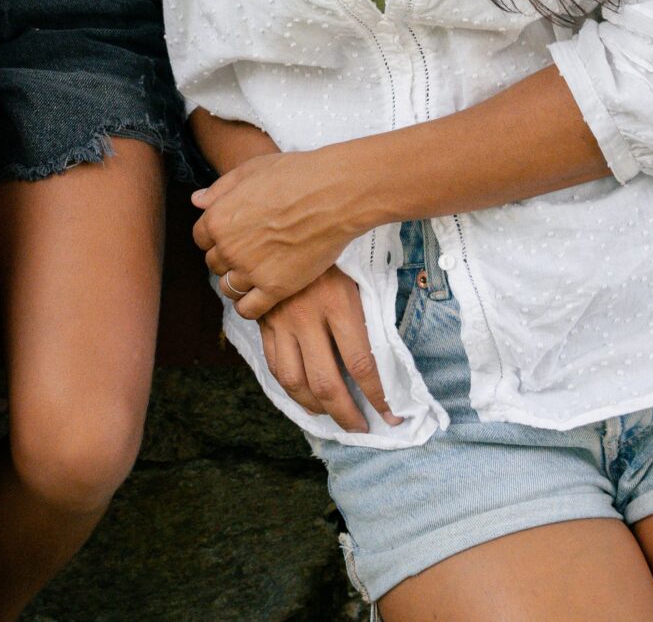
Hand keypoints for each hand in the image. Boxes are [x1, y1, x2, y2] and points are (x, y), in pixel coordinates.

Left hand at [191, 144, 370, 320]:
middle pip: (215, 264)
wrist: (333, 194)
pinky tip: (260, 295)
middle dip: (228, 258)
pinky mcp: (275, 288)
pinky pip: (249, 309)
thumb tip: (197, 201)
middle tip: (250, 251)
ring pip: (228, 288)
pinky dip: (249, 306)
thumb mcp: (250, 170)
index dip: (217, 237)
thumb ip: (220, 189)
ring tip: (257, 273)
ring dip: (238, 282)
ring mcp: (251, 270)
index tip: (234, 235)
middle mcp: (229, 248)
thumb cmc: (294, 176)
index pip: (201, 239)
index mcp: (218, 218)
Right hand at [258, 267, 401, 432]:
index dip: (376, 396)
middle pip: (325, 382)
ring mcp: (280, 321)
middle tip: (359, 428)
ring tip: (330, 416)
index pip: (361, 364)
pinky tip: (303, 395)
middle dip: (345, 414)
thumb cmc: (334, 254)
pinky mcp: (262, 321)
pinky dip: (289, 388)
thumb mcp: (357, 279)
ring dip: (314, 407)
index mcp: (338, 303)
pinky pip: (274, 365)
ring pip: (294, 381)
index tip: (389, 415)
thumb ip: (365, 319)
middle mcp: (307, 317)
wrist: (286, 224)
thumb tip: (383, 366)